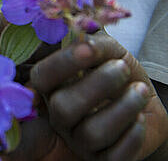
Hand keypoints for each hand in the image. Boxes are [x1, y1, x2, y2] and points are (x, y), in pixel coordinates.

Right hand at [28, 31, 167, 160]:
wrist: (144, 101)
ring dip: (122, 109)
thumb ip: (96, 43)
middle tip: (122, 67)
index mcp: (52, 86)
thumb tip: (85, 37)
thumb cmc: (119, 73)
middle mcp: (59, 115)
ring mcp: (79, 140)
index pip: (42, 77)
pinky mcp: (102, 159)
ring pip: (91, 132)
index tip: (89, 49)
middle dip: (97, 85)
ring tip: (140, 91)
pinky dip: (132, 136)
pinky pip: (114, 156)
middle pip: (63, 108)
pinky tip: (140, 119)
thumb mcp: (110, 51)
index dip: (62, 64)